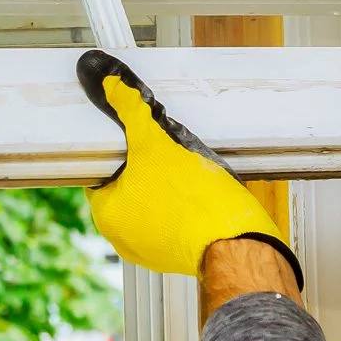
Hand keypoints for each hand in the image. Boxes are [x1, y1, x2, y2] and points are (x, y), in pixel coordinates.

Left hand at [77, 49, 300, 286]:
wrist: (241, 246)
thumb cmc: (196, 202)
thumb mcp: (156, 143)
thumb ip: (130, 111)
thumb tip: (110, 85)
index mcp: (107, 215)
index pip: (99, 171)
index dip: (117, 150)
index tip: (133, 137)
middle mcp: (123, 239)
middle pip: (127, 186)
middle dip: (144, 165)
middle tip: (163, 149)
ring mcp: (152, 251)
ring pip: (151, 203)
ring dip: (164, 184)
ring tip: (183, 168)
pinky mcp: (180, 255)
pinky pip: (173, 220)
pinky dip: (181, 204)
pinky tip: (197, 190)